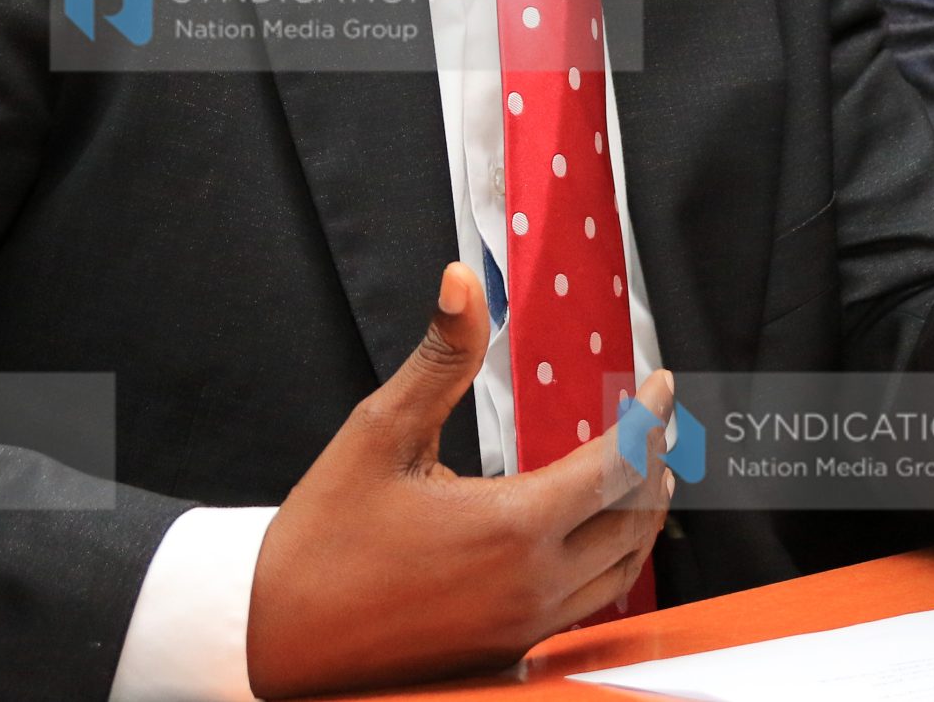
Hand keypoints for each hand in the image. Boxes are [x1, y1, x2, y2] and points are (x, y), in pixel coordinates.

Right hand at [244, 264, 675, 696]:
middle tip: (657, 423)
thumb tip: (463, 281)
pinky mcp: (509, 652)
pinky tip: (596, 540)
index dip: (651, 418)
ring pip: (623, 569)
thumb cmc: (320, 542)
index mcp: (512, 526)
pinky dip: (613, 563)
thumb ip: (438, 358)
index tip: (662, 385)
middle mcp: (532, 583)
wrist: (271, 642)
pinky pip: (590, 606)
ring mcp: (524, 626)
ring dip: (643, 517)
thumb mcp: (377, 434)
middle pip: (635, 518)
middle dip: (656, 463)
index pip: (620, 465)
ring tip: (644, 475)